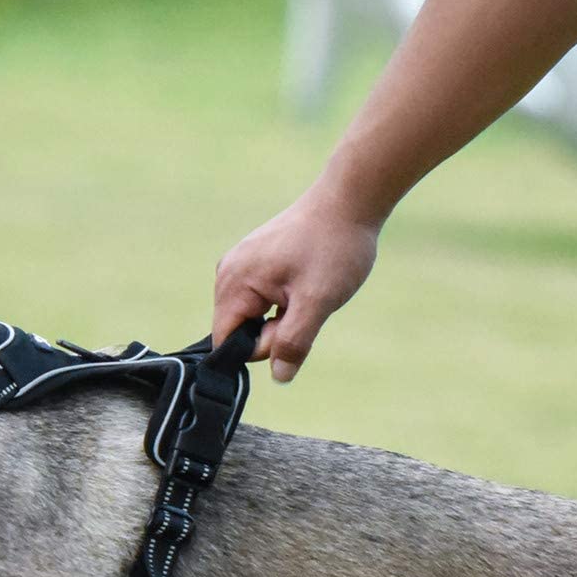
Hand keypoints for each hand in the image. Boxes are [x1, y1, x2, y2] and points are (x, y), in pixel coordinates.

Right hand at [213, 183, 378, 381]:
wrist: (349, 201)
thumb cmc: (333, 247)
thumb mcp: (317, 301)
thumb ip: (294, 341)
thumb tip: (280, 376)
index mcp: (233, 283)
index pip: (226, 343)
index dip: (260, 347)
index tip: (291, 322)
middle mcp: (227, 274)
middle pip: (239, 331)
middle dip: (274, 330)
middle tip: (305, 302)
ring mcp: (239, 266)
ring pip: (253, 317)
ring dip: (282, 316)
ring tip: (307, 287)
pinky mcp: (254, 262)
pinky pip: (260, 301)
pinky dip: (284, 301)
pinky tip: (304, 279)